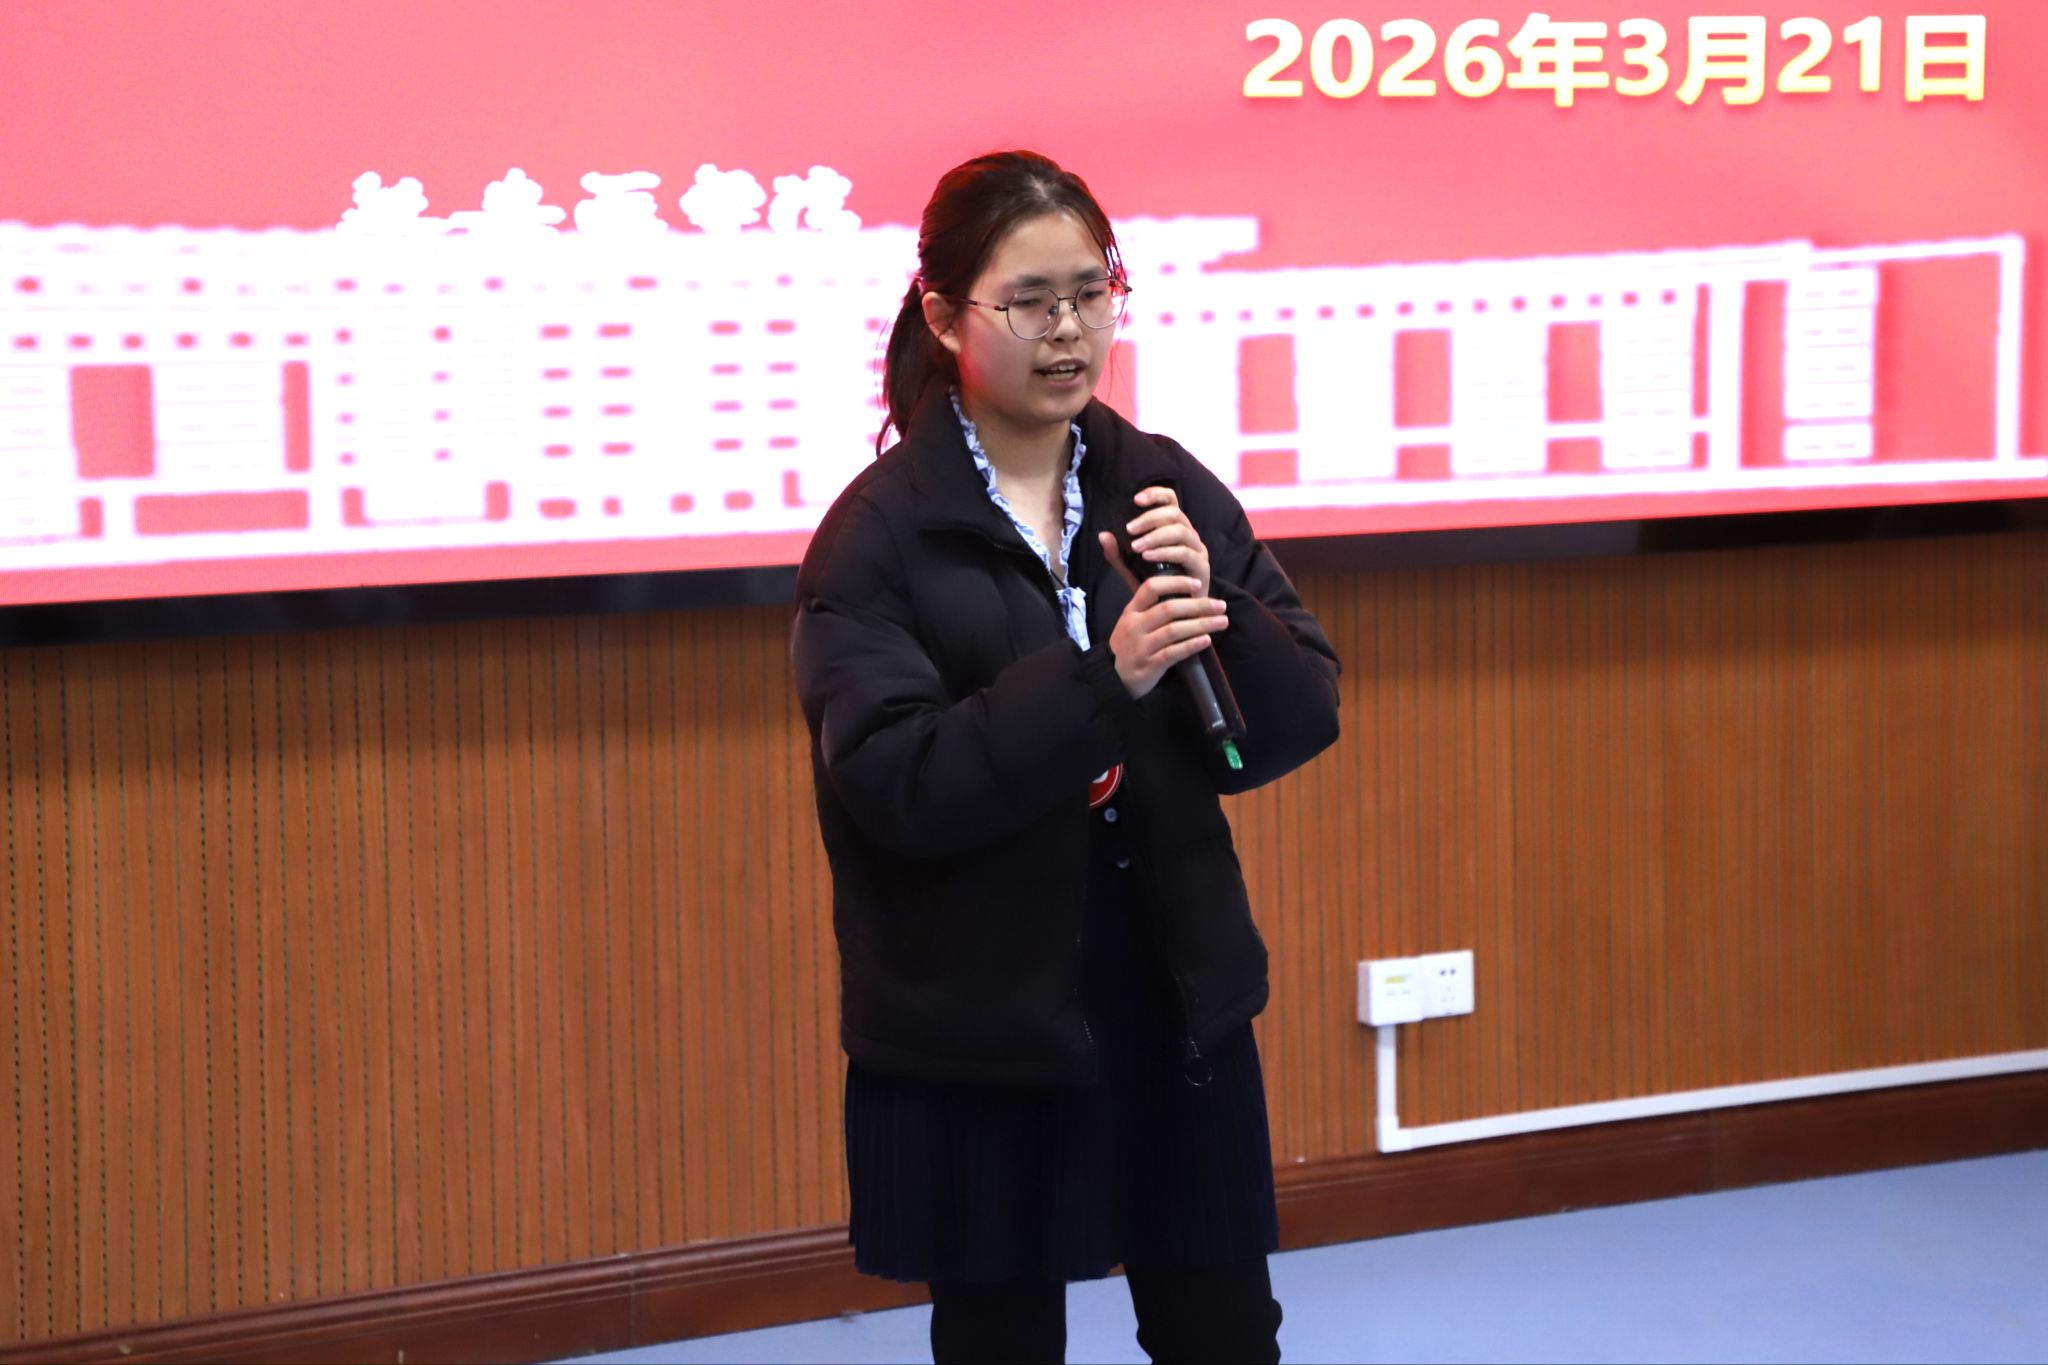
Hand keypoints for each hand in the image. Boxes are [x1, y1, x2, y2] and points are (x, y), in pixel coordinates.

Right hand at [1102, 564, 1228, 699]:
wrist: (1114, 678)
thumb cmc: (1131, 645)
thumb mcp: (1132, 622)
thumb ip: (1152, 608)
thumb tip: (1186, 593)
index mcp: (1131, 611)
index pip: (1151, 588)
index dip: (1176, 583)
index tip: (1197, 583)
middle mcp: (1135, 626)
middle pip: (1168, 609)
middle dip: (1198, 605)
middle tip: (1221, 605)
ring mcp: (1141, 646)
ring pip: (1173, 630)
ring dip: (1201, 624)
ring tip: (1222, 621)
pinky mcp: (1149, 665)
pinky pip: (1173, 653)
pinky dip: (1191, 645)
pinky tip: (1207, 640)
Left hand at [1111, 486, 1210, 598]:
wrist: (1174, 617)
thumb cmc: (1156, 589)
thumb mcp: (1131, 569)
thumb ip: (1117, 553)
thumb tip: (1103, 535)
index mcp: (1174, 529)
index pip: (1170, 501)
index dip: (1155, 494)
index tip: (1135, 500)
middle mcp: (1189, 535)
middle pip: (1174, 513)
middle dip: (1150, 518)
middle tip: (1129, 529)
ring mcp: (1198, 550)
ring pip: (1181, 530)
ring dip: (1156, 535)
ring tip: (1136, 546)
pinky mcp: (1202, 567)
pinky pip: (1185, 553)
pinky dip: (1165, 552)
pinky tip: (1148, 556)